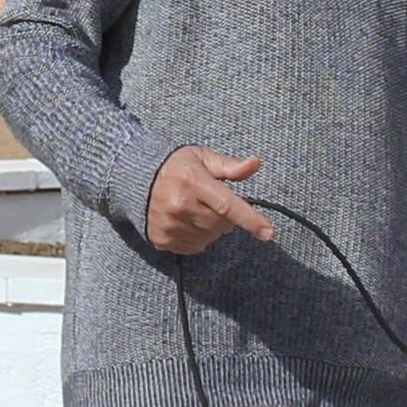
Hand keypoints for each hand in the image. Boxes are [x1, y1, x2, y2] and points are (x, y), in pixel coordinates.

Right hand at [145, 146, 273, 254]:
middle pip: (222, 225)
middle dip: (225, 217)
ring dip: (211, 228)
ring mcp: (170, 225)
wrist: (137, 178)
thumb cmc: (177, 166)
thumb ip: (230, 166)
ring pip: (210, 238)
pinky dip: (198, 238)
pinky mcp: (162, 239)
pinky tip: (188, 222)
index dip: (251, 220)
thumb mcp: (203, 159)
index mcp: (194, 183)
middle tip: (212, 202)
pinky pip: (195, 247)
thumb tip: (255, 163)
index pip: (228, 206)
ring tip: (198, 210)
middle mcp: (180, 206)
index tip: (269, 233)